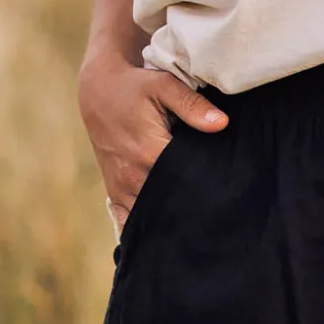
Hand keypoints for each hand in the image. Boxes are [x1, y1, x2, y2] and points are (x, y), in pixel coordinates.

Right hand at [78, 55, 228, 232]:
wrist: (97, 93)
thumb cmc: (135, 87)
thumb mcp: (163, 86)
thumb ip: (192, 105)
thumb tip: (221, 123)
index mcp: (149, 153)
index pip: (187, 184)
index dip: (208, 191)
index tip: (226, 198)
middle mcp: (134, 176)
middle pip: (171, 206)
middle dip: (193, 212)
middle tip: (218, 217)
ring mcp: (122, 188)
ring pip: (151, 218)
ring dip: (171, 224)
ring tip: (197, 230)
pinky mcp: (115, 193)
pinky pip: (128, 223)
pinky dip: (146, 231)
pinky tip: (165, 238)